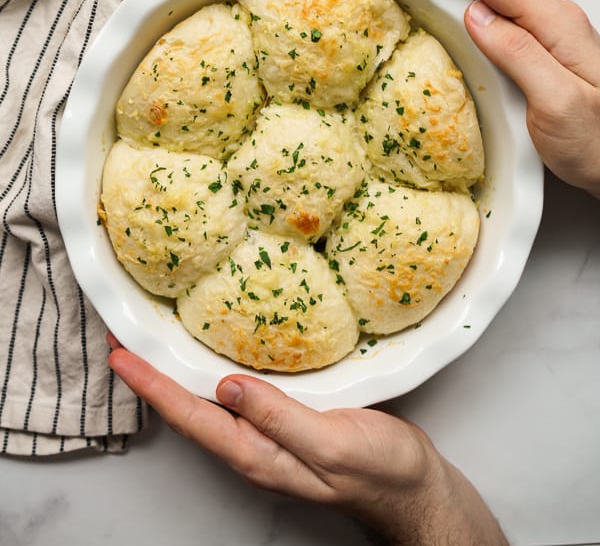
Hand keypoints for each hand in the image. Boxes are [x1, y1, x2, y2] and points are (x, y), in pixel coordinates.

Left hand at [108, 333, 506, 544]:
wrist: (411, 485)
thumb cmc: (379, 469)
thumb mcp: (331, 442)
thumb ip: (279, 418)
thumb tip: (227, 386)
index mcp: (257, 454)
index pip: (191, 415)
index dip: (153, 385)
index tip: (121, 356)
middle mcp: (252, 446)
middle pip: (188, 409)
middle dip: (153, 375)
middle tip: (123, 337)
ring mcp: (267, 435)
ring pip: (208, 401)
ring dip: (175, 372)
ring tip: (151, 341)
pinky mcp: (284, 420)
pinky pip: (236, 394)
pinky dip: (211, 371)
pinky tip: (211, 354)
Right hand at [375, 0, 599, 198]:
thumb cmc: (598, 142)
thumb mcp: (559, 102)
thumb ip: (518, 53)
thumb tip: (474, 13)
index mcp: (554, 24)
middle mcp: (550, 21)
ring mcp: (544, 36)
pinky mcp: (536, 53)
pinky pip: (493, 16)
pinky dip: (460, 0)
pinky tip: (443, 2)